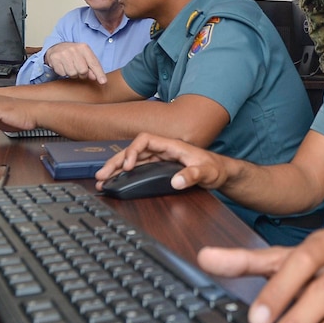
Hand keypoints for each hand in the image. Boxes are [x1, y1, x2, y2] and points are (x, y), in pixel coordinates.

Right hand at [44, 42, 108, 83]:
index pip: (94, 63)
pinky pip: (63, 73)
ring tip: (71, 67)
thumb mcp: (85, 57)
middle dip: (82, 74)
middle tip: (79, 70)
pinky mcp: (55, 58)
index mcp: (84, 48)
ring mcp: (63, 53)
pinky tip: (64, 66)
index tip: (103, 82)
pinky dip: (64, 73)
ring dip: (73, 74)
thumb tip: (95, 77)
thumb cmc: (75, 54)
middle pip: (83, 71)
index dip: (99, 74)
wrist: (57, 48)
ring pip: (72, 73)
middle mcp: (74, 49)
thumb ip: (92, 67)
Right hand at [94, 132, 226, 190]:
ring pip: (133, 159)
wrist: (222, 172)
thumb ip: (193, 175)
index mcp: (172, 145)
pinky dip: (125, 174)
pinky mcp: (160, 167)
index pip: (145, 140)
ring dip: (117, 168)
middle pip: (134, 150)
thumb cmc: (216, 168)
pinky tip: (116, 181)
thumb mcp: (207, 172)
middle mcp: (163, 150)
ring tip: (101, 179)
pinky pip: (138, 168)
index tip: (128, 166)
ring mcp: (160, 158)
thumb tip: (177, 181)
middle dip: (116, 161)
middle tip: (102, 175)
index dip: (133, 151)